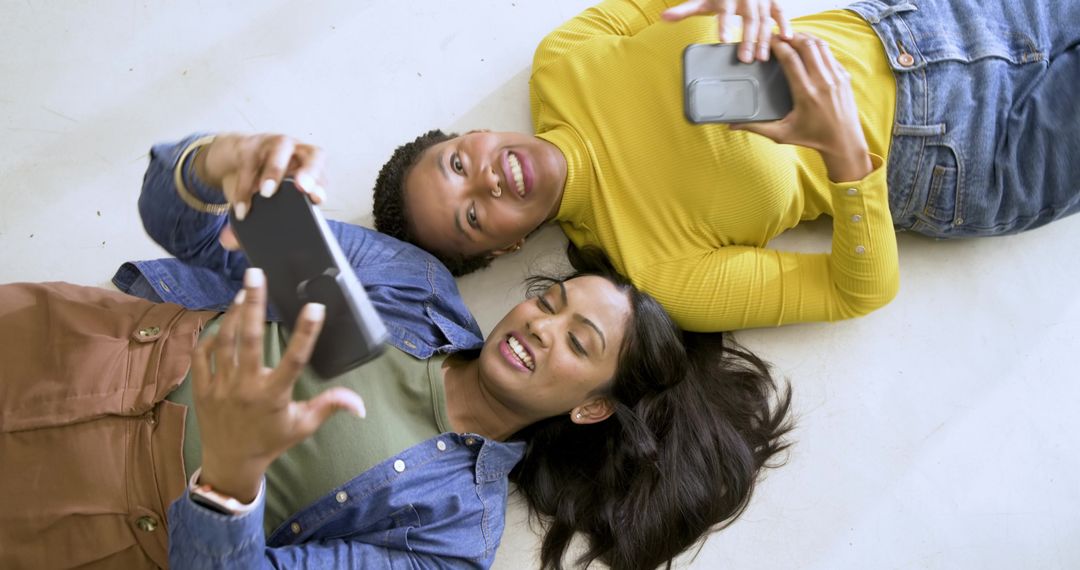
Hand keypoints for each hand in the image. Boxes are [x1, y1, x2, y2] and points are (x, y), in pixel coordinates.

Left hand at [191, 267, 365, 501]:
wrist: (231, 462)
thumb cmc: (272, 440)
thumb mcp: (304, 426)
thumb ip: (329, 407)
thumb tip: (360, 404)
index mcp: (274, 396)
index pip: (294, 360)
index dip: (305, 334)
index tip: (315, 307)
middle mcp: (246, 388)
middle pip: (249, 340)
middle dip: (254, 305)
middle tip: (256, 274)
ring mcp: (220, 387)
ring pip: (225, 341)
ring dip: (234, 313)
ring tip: (245, 291)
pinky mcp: (202, 387)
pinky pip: (203, 355)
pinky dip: (212, 336)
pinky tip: (225, 320)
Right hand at [193, 133, 327, 250]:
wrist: (231, 156)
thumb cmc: (258, 180)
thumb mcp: (262, 202)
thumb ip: (253, 223)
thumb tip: (230, 242)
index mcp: (308, 170)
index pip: (322, 176)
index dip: (321, 186)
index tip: (317, 199)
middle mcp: (297, 153)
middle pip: (314, 156)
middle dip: (310, 172)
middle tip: (303, 188)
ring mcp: (274, 145)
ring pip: (281, 149)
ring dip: (275, 171)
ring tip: (266, 193)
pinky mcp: (250, 144)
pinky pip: (249, 162)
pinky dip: (244, 184)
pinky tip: (241, 203)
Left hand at [662, 0, 792, 61]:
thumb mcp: (701, 0)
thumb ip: (684, 10)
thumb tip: (664, 17)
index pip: (725, 12)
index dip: (724, 25)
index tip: (724, 39)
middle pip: (748, 20)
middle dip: (747, 39)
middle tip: (745, 59)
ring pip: (765, 19)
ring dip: (765, 38)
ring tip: (762, 58)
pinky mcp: (772, 1)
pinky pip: (781, 11)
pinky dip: (785, 24)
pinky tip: (787, 38)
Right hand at [731, 34, 871, 181]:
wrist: (843, 142)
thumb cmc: (811, 138)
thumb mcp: (781, 135)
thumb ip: (756, 127)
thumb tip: (732, 124)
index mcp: (806, 94)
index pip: (791, 59)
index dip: (778, 46)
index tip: (769, 41)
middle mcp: (823, 82)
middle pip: (806, 46)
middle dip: (791, 37)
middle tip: (779, 37)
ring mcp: (836, 77)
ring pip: (820, 46)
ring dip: (805, 39)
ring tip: (792, 39)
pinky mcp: (844, 76)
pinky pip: (830, 54)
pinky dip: (818, 47)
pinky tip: (808, 49)